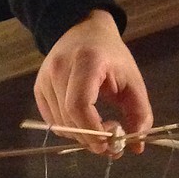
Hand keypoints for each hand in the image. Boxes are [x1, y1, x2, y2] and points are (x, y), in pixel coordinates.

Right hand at [34, 10, 152, 154]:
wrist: (84, 31)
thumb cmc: (112, 56)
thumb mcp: (133, 80)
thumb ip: (139, 113)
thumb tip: (136, 147)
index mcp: (86, 62)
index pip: (79, 105)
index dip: (92, 131)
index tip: (110, 145)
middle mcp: (59, 69)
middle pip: (69, 119)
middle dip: (91, 139)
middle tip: (112, 145)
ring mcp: (45, 78)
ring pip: (60, 125)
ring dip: (81, 137)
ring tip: (101, 130)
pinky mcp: (38, 88)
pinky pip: (52, 121)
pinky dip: (70, 130)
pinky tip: (86, 123)